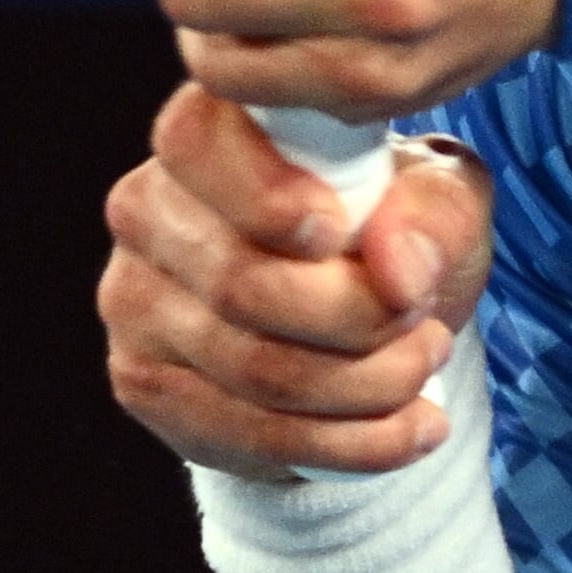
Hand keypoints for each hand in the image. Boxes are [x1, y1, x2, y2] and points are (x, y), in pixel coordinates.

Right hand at [101, 83, 495, 479]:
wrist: (354, 317)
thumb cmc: (388, 230)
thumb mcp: (439, 199)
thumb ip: (432, 214)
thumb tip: (398, 269)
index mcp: (205, 128)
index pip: (198, 144)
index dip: (269, 197)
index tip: (341, 232)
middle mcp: (146, 206)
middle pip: (241, 284)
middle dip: (360, 320)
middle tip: (429, 328)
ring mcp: (133, 298)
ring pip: (254, 369)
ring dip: (368, 387)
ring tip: (428, 371)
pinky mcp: (142, 381)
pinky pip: (250, 433)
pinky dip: (350, 444)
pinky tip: (409, 428)